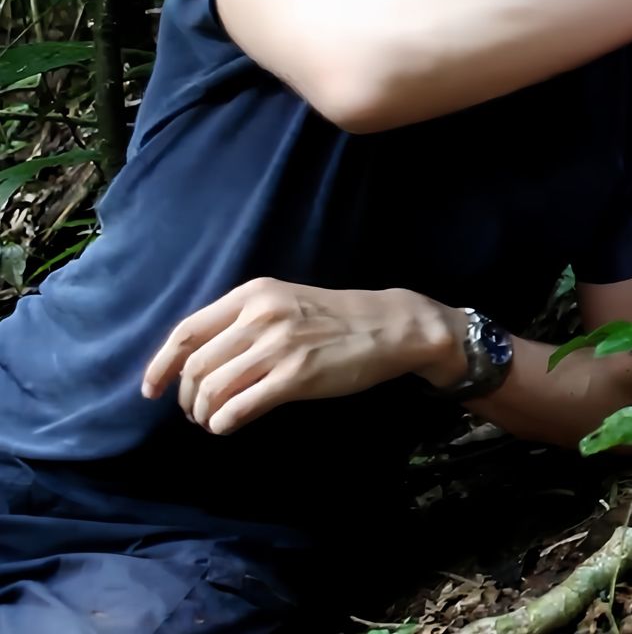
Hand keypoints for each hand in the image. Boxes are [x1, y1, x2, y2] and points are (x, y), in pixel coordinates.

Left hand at [140, 278, 462, 434]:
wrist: (390, 326)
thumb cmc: (336, 317)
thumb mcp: (284, 302)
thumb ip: (244, 321)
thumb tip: (199, 359)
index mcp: (253, 294)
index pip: (186, 332)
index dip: (160, 365)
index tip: (151, 390)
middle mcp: (260, 317)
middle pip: (196, 366)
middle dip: (186, 398)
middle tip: (193, 412)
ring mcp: (279, 347)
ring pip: (213, 389)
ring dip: (203, 413)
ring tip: (211, 421)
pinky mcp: (297, 376)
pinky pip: (240, 406)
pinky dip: (224, 423)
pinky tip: (227, 427)